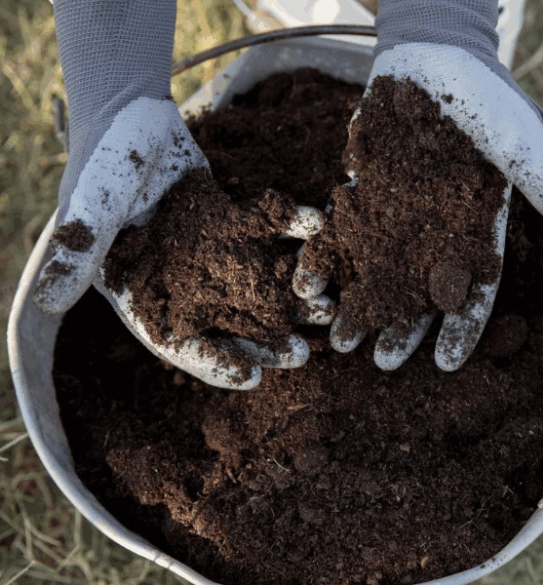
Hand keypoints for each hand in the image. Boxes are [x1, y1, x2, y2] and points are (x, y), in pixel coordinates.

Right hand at [34, 98, 324, 388]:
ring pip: (256, 284)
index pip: (178, 342)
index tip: (252, 378)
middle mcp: (184, 281)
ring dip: (291, 296)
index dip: (213, 362)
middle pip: (228, 323)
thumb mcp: (90, 209)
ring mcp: (212, 253)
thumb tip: (47, 303)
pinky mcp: (235, 221)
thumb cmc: (103, 163)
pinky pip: (270, 233)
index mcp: (145, 292)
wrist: (130, 114)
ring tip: (327, 309)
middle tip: (304, 354)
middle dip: (266, 341)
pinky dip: (294, 233)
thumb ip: (79, 251)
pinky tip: (321, 234)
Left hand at [294, 43, 542, 371]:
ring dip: (362, 305)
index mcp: (476, 232)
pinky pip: (344, 234)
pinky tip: (310, 284)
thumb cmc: (485, 100)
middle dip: (402, 329)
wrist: (434, 59)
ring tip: (340, 339)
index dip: (461, 328)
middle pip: (419, 293)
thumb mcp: (521, 139)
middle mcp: (436, 234)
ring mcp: (398, 216)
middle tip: (380, 363)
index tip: (445, 365)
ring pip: (378, 272)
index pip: (473, 291)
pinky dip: (329, 258)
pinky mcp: (364, 194)